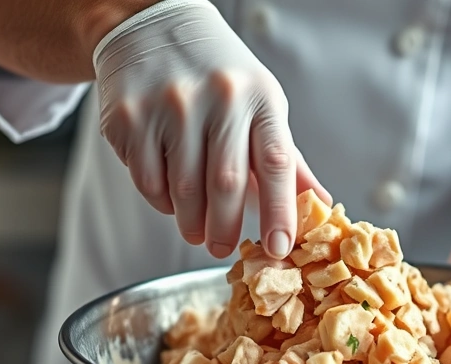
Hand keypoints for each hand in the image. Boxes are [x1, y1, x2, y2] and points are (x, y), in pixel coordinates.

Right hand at [93, 0, 329, 259]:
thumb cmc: (218, 74)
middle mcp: (217, 98)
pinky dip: (160, 200)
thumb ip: (285, 158)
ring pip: (182, 190)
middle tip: (221, 249)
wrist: (153, 27)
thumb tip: (320, 205)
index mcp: (259, 98)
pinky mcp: (129, 117)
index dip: (280, 211)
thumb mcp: (261, 104)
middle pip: (225, 184)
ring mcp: (169, 106)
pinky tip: (169, 195)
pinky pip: (147, 180)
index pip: (275, 163)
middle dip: (225, 229)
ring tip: (195, 229)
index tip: (280, 247)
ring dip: (190, 221)